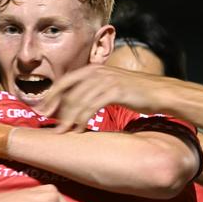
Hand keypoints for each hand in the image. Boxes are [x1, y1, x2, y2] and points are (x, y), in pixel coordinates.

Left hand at [39, 63, 165, 132]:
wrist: (160, 92)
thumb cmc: (136, 92)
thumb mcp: (111, 86)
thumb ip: (94, 90)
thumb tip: (76, 104)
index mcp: (94, 69)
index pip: (65, 82)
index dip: (51, 96)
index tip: (42, 111)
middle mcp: (98, 72)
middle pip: (68, 91)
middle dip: (55, 108)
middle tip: (48, 124)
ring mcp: (106, 80)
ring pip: (78, 100)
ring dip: (68, 118)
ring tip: (63, 132)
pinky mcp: (115, 91)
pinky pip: (92, 106)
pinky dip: (82, 119)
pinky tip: (79, 129)